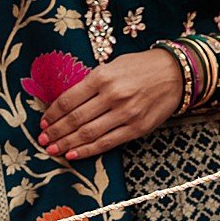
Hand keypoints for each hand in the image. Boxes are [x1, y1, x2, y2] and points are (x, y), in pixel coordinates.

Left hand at [39, 49, 183, 161]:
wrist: (176, 73)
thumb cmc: (140, 67)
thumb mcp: (112, 65)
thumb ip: (91, 83)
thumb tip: (67, 103)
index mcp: (102, 77)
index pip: (69, 100)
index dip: (52, 115)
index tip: (43, 123)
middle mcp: (113, 96)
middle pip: (76, 119)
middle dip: (56, 132)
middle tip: (43, 140)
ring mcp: (126, 114)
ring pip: (89, 133)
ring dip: (67, 144)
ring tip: (52, 150)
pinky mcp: (137, 128)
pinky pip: (107, 143)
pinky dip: (88, 151)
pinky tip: (73, 154)